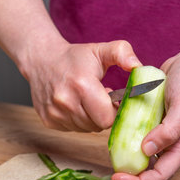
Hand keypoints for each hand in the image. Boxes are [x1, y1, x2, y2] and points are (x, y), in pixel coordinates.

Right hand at [19, 39, 140, 131]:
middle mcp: (65, 102)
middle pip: (98, 125)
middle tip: (99, 99)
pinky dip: (77, 120)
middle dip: (103, 115)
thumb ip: (122, 53)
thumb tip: (138, 67)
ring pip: (86, 129)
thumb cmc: (75, 57)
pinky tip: (75, 105)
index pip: (107, 118)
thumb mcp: (100, 50)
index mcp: (82, 85)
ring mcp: (55, 113)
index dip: (114, 110)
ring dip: (91, 118)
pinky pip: (73, 129)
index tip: (112, 99)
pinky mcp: (48, 120)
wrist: (41, 59)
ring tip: (87, 100)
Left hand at [112, 43, 179, 179]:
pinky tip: (116, 134)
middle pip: (151, 172)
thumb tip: (146, 150)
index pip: (161, 175)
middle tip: (113, 172)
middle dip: (132, 177)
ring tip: (112, 157)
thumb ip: (169, 130)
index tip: (118, 176)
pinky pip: (138, 137)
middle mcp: (171, 144)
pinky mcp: (152, 122)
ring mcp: (161, 134)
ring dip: (128, 161)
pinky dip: (127, 139)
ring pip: (143, 157)